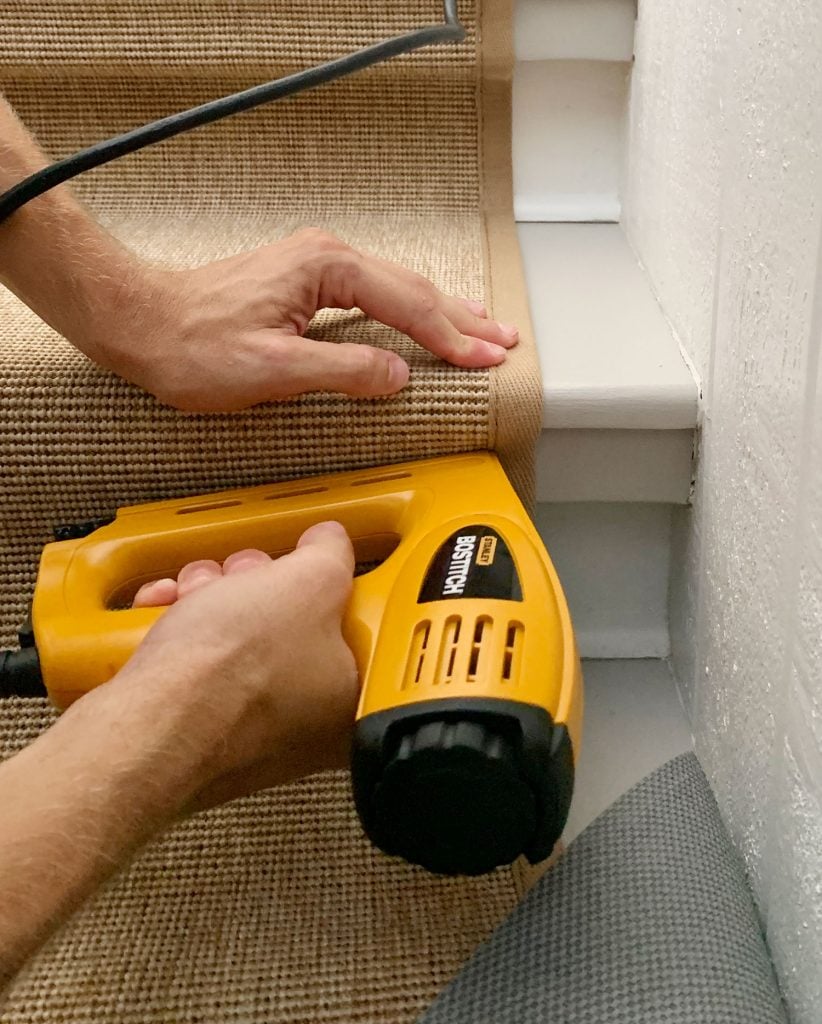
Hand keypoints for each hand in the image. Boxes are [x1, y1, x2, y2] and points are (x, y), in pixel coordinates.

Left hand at [87, 229, 518, 411]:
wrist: (144, 325)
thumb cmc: (194, 346)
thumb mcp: (274, 371)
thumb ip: (344, 372)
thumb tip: (398, 376)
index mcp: (326, 270)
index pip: (408, 305)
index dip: (453, 337)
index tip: (488, 358)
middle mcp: (326, 258)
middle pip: (412, 289)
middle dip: (462, 319)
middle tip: (504, 341)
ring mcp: (315, 268)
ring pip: (397, 288)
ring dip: (441, 312)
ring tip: (481, 328)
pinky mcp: (304, 284)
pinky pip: (374, 295)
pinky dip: (408, 311)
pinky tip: (422, 320)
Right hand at [108, 521, 359, 810]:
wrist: (150, 719)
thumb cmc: (236, 669)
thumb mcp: (313, 580)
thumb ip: (332, 554)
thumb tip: (330, 541)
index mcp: (346, 694)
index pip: (344, 621)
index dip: (315, 581)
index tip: (298, 565)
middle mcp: (300, 719)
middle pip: (282, 621)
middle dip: (251, 583)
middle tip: (241, 580)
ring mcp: (243, 726)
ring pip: (232, 633)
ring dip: (206, 596)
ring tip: (194, 594)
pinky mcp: (193, 723)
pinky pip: (192, 657)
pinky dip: (174, 625)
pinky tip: (162, 611)